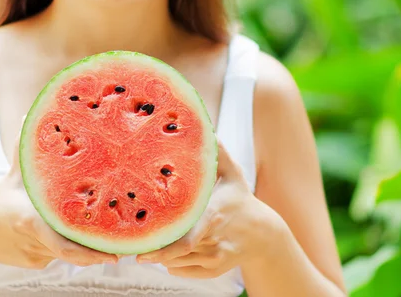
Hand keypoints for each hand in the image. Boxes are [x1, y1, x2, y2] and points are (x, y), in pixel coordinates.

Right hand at [0, 118, 119, 269]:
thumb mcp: (13, 174)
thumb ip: (25, 148)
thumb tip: (29, 116)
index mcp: (31, 221)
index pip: (64, 244)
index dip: (90, 252)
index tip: (114, 256)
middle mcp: (37, 242)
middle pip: (75, 246)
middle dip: (98, 247)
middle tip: (124, 245)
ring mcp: (38, 256)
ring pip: (69, 249)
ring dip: (87, 242)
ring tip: (115, 237)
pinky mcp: (38, 264)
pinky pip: (61, 252)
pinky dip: (72, 243)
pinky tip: (86, 236)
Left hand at [136, 138, 283, 277]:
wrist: (263, 234)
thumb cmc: (241, 199)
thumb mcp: (234, 175)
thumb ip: (219, 154)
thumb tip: (208, 129)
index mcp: (215, 215)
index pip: (188, 237)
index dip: (165, 246)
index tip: (142, 247)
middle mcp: (215, 240)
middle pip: (179, 251)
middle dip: (157, 251)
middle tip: (136, 251)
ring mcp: (215, 258)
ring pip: (178, 262)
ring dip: (163, 256)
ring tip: (150, 245)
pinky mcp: (213, 271)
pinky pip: (183, 271)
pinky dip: (173, 265)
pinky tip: (168, 254)